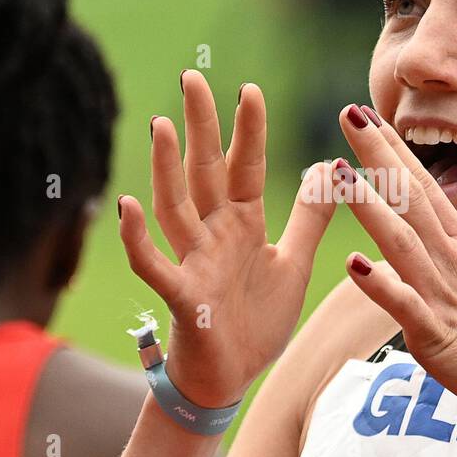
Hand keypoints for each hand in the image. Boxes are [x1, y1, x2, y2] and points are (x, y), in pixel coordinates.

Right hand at [117, 71, 335, 408]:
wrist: (231, 379)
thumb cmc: (255, 321)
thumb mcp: (294, 262)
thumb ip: (309, 216)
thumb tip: (328, 165)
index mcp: (241, 223)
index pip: (244, 167)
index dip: (247, 131)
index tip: (248, 88)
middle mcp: (213, 235)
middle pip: (203, 173)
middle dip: (199, 128)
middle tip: (190, 78)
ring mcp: (193, 263)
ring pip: (175, 208)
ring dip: (165, 168)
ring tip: (159, 125)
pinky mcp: (182, 297)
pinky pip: (154, 264)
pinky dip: (138, 238)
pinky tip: (127, 206)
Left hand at [332, 104, 456, 425]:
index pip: (425, 186)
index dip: (395, 150)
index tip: (369, 117)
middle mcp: (452, 261)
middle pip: (409, 199)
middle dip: (378, 156)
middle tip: (349, 113)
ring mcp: (443, 296)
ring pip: (400, 242)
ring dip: (368, 207)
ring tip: (337, 174)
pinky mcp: (437, 334)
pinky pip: (405, 305)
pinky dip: (380, 285)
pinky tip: (354, 264)